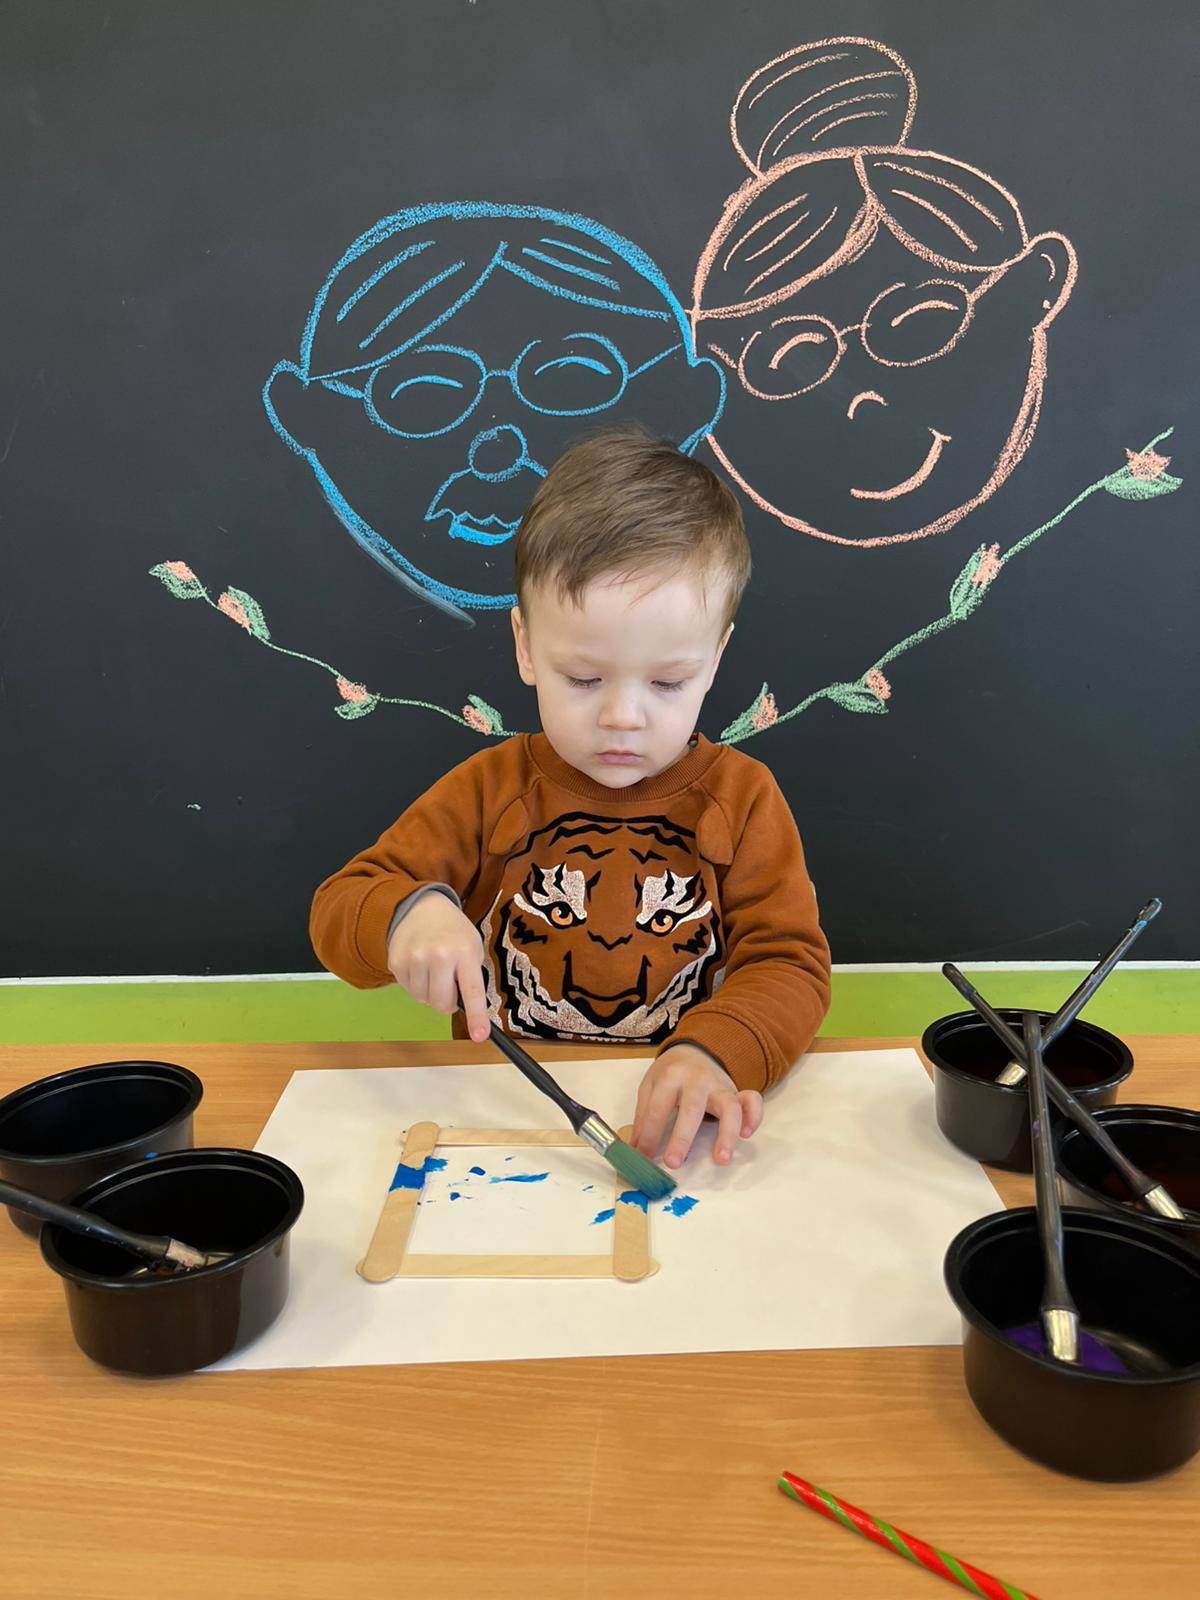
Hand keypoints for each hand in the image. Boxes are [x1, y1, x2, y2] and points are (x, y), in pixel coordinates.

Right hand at [386, 894, 490, 1041]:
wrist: (420, 907)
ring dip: (430, 992)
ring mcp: (414, 959)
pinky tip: (419, 965)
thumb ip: (471, 977)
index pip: (472, 991)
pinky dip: (416, 984)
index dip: (476, 1016)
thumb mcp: (472, 946)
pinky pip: (409, 990)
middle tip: (450, 985)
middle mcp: (439, 955)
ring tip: (433, 968)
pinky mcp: (396, 962)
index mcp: (464, 952)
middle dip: (447, 1002)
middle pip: (442, 1003)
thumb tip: (468, 1010)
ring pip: (423, 1000)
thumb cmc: (453, 931)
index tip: (480, 1035)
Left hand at [631, 1044, 763, 1168]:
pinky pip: (752, 1101)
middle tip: (673, 1163)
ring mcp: (720, 1085)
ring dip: (727, 1133)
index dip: (650, 1135)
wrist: (694, 1050)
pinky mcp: (736, 1091)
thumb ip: (644, 1116)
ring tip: (722, 1159)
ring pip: (729, 1106)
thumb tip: (637, 1150)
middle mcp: (697, 1079)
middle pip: (692, 1108)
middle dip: (682, 1137)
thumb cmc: (670, 1073)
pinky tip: (747, 1134)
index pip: (658, 1108)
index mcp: (671, 1076)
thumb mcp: (650, 1086)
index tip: (644, 1158)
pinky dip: (754, 1116)